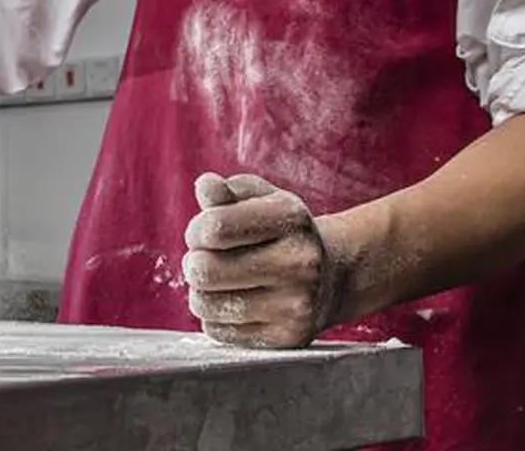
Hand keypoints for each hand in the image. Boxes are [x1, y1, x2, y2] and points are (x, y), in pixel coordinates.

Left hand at [182, 173, 347, 348]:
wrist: (331, 278)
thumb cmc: (281, 232)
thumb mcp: (261, 200)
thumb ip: (227, 192)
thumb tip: (206, 185)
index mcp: (291, 218)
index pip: (215, 228)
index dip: (196, 230)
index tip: (203, 232)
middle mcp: (300, 263)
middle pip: (204, 271)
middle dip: (193, 263)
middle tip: (205, 259)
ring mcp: (296, 305)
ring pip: (206, 304)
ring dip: (200, 292)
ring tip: (219, 281)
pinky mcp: (287, 339)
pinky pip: (216, 331)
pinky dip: (214, 317)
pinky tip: (235, 302)